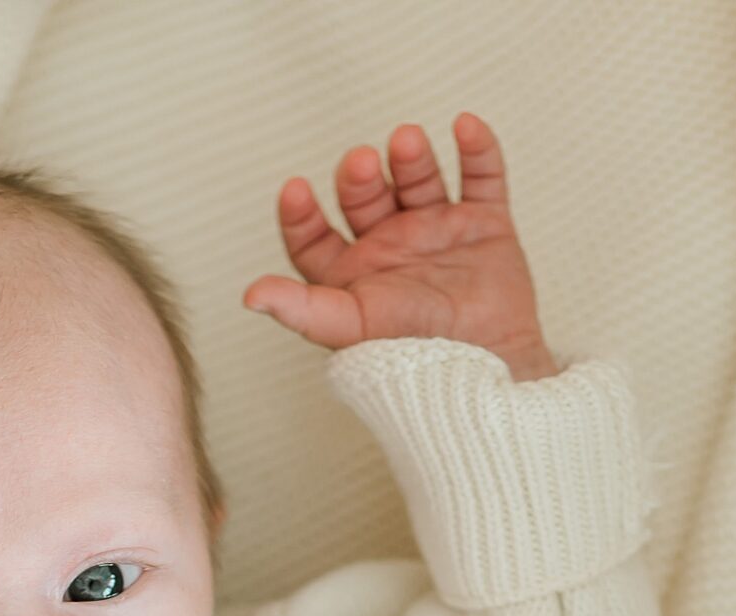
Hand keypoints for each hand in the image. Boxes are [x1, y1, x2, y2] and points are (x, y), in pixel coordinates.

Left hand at [241, 112, 555, 379]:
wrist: (484, 370)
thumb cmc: (412, 357)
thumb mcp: (350, 327)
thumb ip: (302, 309)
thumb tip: (250, 296)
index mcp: (352, 275)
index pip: (314, 236)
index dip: (300, 214)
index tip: (294, 190)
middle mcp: (390, 248)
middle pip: (365, 196)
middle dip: (359, 178)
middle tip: (361, 165)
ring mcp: (438, 232)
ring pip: (418, 178)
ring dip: (411, 157)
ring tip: (405, 142)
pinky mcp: (485, 224)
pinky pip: (482, 176)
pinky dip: (478, 149)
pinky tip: (465, 127)